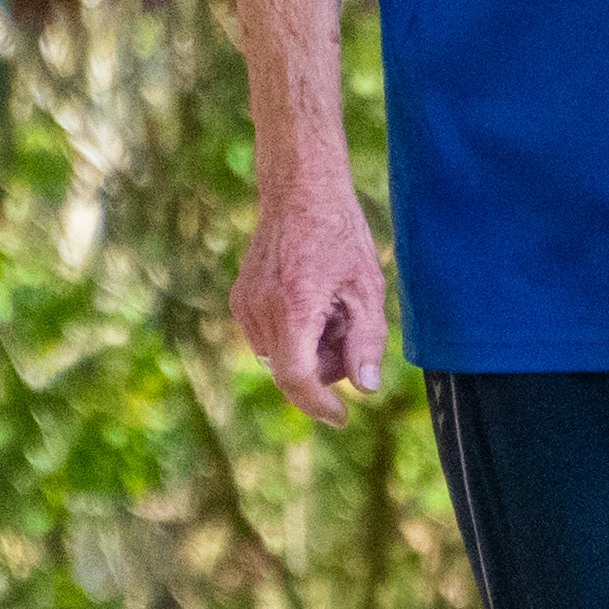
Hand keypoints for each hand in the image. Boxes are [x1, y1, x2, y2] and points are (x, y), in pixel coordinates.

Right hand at [230, 183, 392, 423]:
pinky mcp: (241, 299)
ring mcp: (246, 305)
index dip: (319, 406)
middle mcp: (261, 310)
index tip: (341, 417)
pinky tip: (311, 300)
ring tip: (330, 308)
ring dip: (308, 348)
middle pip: (291, 372)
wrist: (300, 191)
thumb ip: (367, 341)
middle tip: (348, 329)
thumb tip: (366, 388)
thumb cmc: (339, 234)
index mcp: (294, 308)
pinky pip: (269, 336)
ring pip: (279, 356)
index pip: (297, 380)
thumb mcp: (367, 287)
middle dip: (323, 366)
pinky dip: (292, 332)